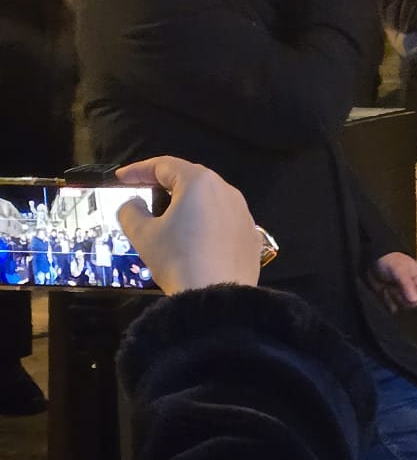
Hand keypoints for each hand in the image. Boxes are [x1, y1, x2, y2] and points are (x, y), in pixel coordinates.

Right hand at [112, 156, 261, 293]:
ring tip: (167, 210)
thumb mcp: (143, 234)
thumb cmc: (177, 257)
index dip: (139, 169)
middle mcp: (227, 190)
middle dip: (164, 181)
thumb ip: (132, 211)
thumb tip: (133, 203)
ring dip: (187, 200)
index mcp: (200, 183)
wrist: (217, 295)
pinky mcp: (252, 234)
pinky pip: (224, 219)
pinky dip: (206, 219)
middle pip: (191, 178)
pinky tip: (194, 233)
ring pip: (210, 198)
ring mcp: (244, 212)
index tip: (121, 177)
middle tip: (142, 189)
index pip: (165, 165)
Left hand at [368, 251, 416, 311]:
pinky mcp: (395, 298)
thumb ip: (407, 285)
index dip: (414, 301)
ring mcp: (405, 295)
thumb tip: (415, 301)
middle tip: (393, 288)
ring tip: (387, 287)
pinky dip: (387, 302)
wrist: (376, 260)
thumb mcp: (399, 270)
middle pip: (412, 306)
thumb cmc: (391, 262)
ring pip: (402, 307)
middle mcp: (416, 290)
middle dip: (401, 299)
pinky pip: (393, 308)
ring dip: (392, 299)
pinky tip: (384, 292)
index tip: (403, 293)